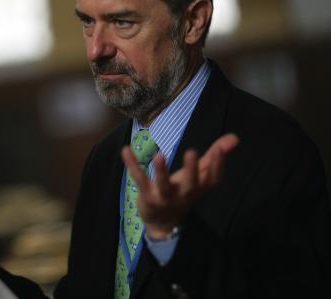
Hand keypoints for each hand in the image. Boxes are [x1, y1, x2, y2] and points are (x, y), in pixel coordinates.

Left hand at [122, 133, 238, 238]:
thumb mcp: (199, 177)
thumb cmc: (183, 192)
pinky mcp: (147, 197)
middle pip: (191, 184)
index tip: (219, 150)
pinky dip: (132, 165)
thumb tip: (235, 137)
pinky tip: (125, 150)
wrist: (163, 222)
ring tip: (159, 156)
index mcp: (199, 188)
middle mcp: (184, 194)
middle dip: (192, 169)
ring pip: (164, 186)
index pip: (213, 180)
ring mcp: (165, 197)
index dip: (218, 166)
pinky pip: (139, 180)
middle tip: (192, 152)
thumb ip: (214, 157)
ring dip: (161, 172)